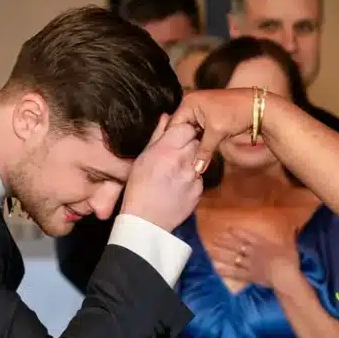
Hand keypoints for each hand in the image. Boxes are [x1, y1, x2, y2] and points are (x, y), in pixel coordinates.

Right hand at [123, 114, 203, 232]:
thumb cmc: (139, 187)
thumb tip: (166, 117)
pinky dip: (192, 179)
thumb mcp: (143, 158)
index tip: (178, 137)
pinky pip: (199, 178)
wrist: (145, 220)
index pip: (187, 128)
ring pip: (199, 160)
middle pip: (196, 143)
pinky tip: (179, 186)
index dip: (184, 131)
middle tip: (176, 155)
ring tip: (175, 173)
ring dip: (191, 163)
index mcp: (166, 150)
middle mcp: (182, 161)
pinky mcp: (199, 191)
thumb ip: (158, 135)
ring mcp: (193, 177)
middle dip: (189, 145)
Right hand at [168, 89, 263, 174]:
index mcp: (188, 102)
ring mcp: (199, 109)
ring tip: (188, 158)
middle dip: (182, 143)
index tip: (173, 158)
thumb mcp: (217, 133)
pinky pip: (198, 130)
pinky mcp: (207, 116)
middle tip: (181, 160)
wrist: (257, 107)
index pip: (173, 124)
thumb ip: (204, 151)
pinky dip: (199, 140)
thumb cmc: (236, 113)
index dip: (173, 142)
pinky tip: (198, 152)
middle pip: (180, 127)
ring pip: (189, 130)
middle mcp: (191, 103)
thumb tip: (196, 169)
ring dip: (191, 143)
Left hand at [211, 226, 298, 289]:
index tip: (228, 229)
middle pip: (236, 246)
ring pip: (233, 258)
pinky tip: (217, 269)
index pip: (247, 236)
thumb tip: (295, 225)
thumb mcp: (291, 245)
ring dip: (222, 254)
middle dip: (225, 242)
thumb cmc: (289, 260)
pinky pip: (235, 273)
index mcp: (262, 244)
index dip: (237, 233)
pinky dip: (226, 271)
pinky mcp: (249, 276)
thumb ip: (290, 235)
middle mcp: (253, 252)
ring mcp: (250, 264)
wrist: (285, 277)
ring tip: (211, 251)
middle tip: (214, 238)